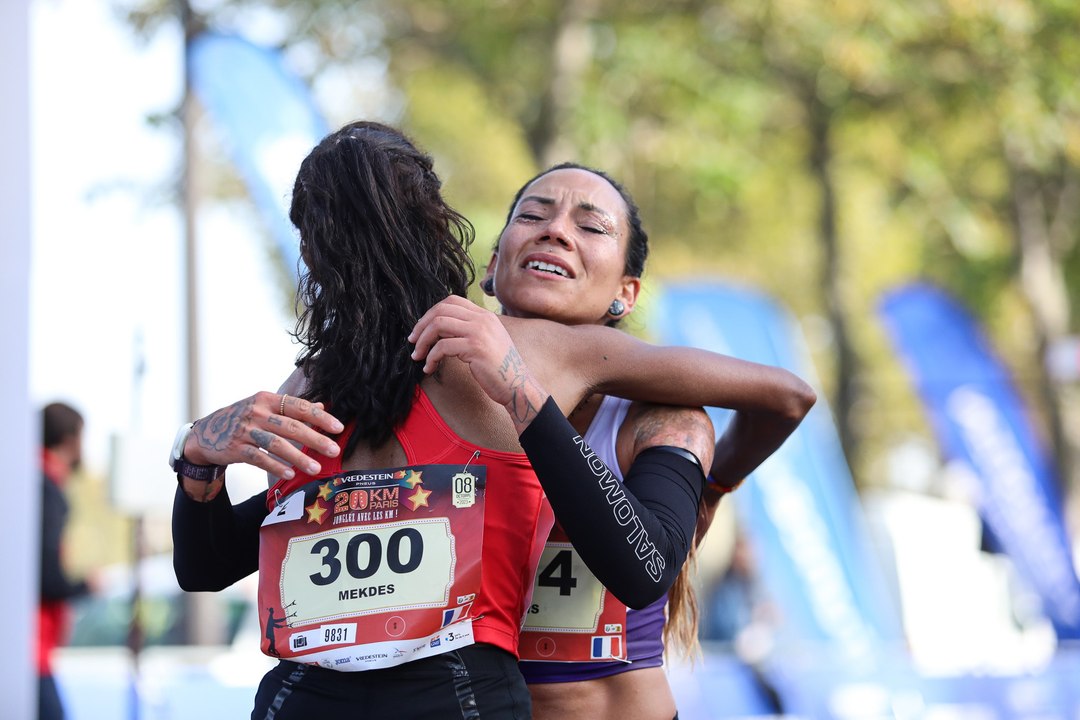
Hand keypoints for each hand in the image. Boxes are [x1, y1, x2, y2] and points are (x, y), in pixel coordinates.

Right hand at [184, 392, 343, 479]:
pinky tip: (290, 474)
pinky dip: (275, 466)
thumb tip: (322, 407)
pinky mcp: (235, 448)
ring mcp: (244, 430)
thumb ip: (291, 408)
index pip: (298, 406)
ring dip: (298, 457)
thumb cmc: (243, 419)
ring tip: (316, 468)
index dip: (320, 417)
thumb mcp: (264, 407)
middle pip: (291, 426)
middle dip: (315, 439)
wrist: (205, 433)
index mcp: (267, 399)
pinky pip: (258, 458)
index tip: (338, 428)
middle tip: (334, 450)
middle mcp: (256, 412)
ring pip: (276, 444)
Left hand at [409, 295, 547, 428]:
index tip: (422, 328)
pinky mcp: (474, 348)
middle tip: (413, 341)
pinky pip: (441, 347)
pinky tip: (429, 368)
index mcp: (485, 315)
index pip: (452, 300)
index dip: (432, 312)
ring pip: (438, 325)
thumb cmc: (500, 368)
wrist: (518, 385)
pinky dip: (430, 357)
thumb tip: (441, 329)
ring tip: (418, 356)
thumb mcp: (488, 341)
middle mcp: (482, 319)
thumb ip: (470, 330)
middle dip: (421, 325)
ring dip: (422, 341)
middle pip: (441, 310)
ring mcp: (478, 332)